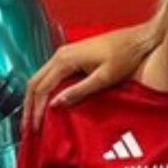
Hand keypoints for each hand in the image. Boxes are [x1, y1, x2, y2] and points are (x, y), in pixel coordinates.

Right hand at [25, 28, 145, 133]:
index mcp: (66, 60)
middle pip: (34, 82)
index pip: (42, 88)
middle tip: (27, 127)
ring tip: (34, 118)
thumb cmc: (126, 56)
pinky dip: (44, 90)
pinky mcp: (71, 55)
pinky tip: (48, 102)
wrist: (139, 39)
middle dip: (29, 105)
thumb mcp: (104, 77)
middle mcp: (60, 55)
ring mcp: (65, 53)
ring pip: (40, 77)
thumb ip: (79, 90)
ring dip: (34, 98)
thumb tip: (54, 104)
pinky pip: (50, 74)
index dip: (36, 110)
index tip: (34, 128)